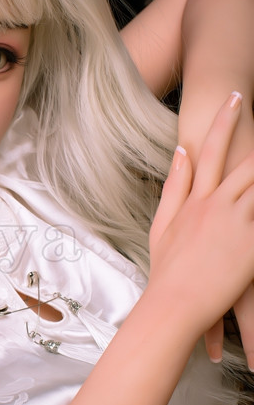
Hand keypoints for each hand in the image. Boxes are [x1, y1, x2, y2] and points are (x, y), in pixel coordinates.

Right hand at [149, 92, 253, 350]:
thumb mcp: (161, 225)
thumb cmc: (167, 271)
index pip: (210, 151)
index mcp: (195, 201)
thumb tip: (179, 154)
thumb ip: (174, 188)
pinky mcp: (251, 247)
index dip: (224, 122)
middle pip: (246, 162)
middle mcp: (217, 206)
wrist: (173, 306)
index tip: (235, 98)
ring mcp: (236, 225)